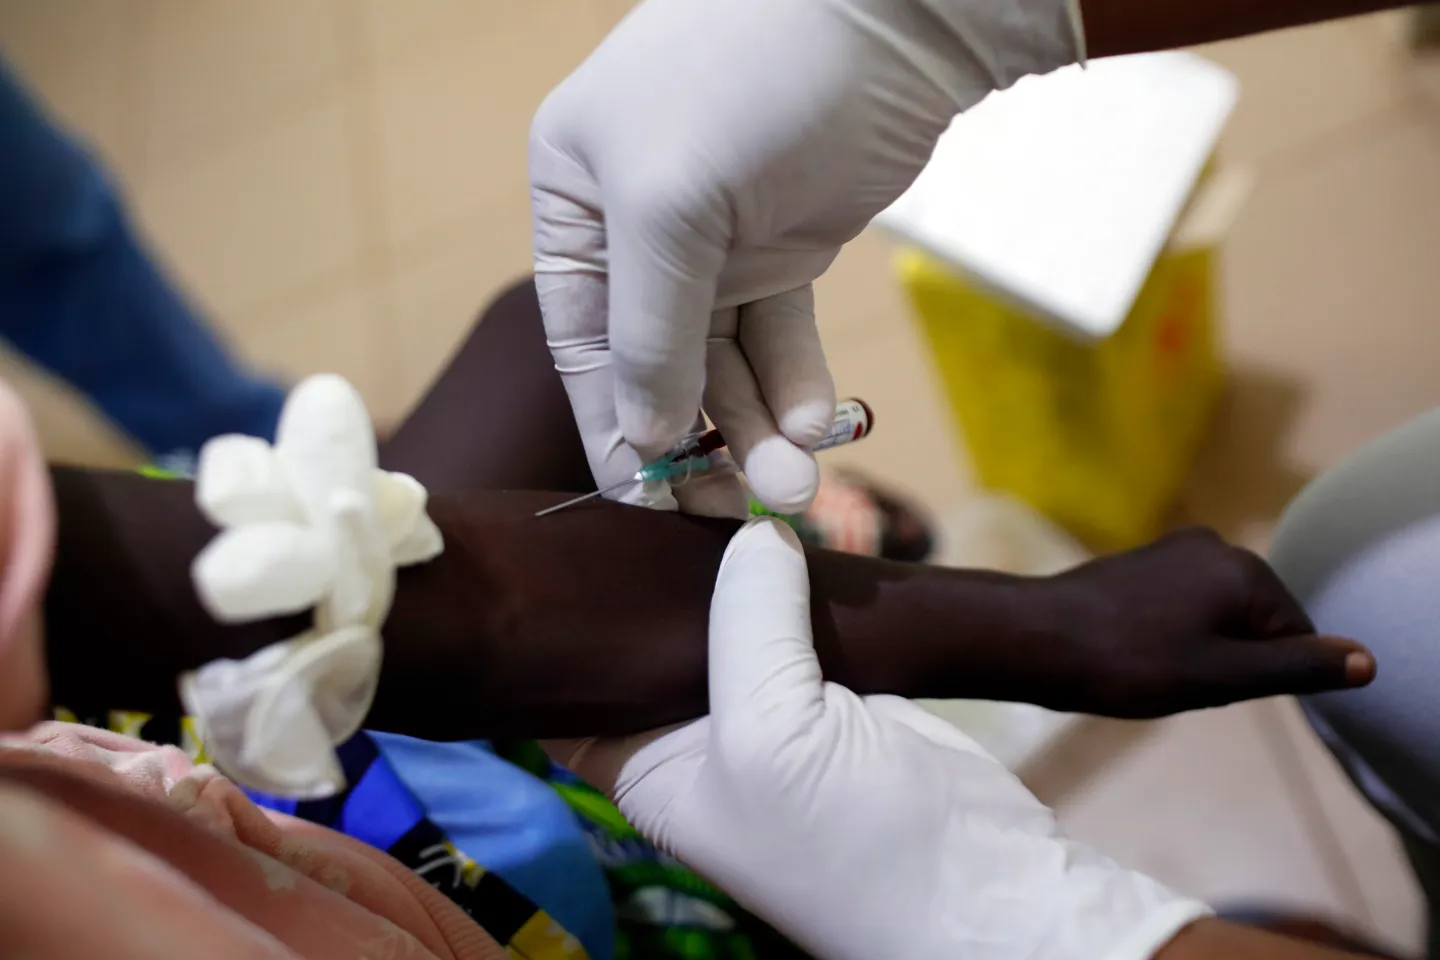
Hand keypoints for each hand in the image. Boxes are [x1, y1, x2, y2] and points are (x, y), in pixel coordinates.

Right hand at [530, 0, 1081, 516]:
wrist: (892, 14)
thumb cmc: (749, 79)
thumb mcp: (669, 206)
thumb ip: (647, 331)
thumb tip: (645, 436)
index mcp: (576, 204)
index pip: (581, 343)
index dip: (613, 429)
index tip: (646, 505)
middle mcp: (637, 230)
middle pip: (657, 367)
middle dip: (701, 440)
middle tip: (744, 509)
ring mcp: (715, 243)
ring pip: (724, 364)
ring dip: (758, 429)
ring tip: (794, 482)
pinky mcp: (785, 249)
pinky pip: (780, 340)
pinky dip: (798, 387)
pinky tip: (819, 426)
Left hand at [556, 517, 1209, 959]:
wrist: (983, 882)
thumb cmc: (846, 839)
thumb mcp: (767, 734)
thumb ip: (747, 620)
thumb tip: (753, 526)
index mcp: (641, 761)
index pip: (580, 671)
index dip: (573, 604)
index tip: (571, 524)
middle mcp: (688, 730)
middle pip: (658, 626)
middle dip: (664, 562)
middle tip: (661, 476)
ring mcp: (764, 701)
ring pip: (733, 607)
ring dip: (739, 556)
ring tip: (721, 480)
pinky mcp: (830, 679)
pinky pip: (798, 608)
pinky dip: (800, 570)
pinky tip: (785, 512)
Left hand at [1043, 528, 1374, 717]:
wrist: (1033, 638)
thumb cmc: (1127, 663)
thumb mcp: (1221, 676)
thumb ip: (1295, 667)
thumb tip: (1363, 660)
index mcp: (1244, 568)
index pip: (1294, 638)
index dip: (1253, 674)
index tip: (1202, 681)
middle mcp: (1215, 545)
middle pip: (1256, 625)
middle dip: (1226, 661)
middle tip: (1172, 675)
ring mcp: (1174, 550)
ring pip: (1217, 621)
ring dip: (1195, 652)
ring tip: (1148, 663)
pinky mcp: (1142, 562)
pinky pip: (1183, 610)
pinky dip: (1168, 638)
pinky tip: (1132, 650)